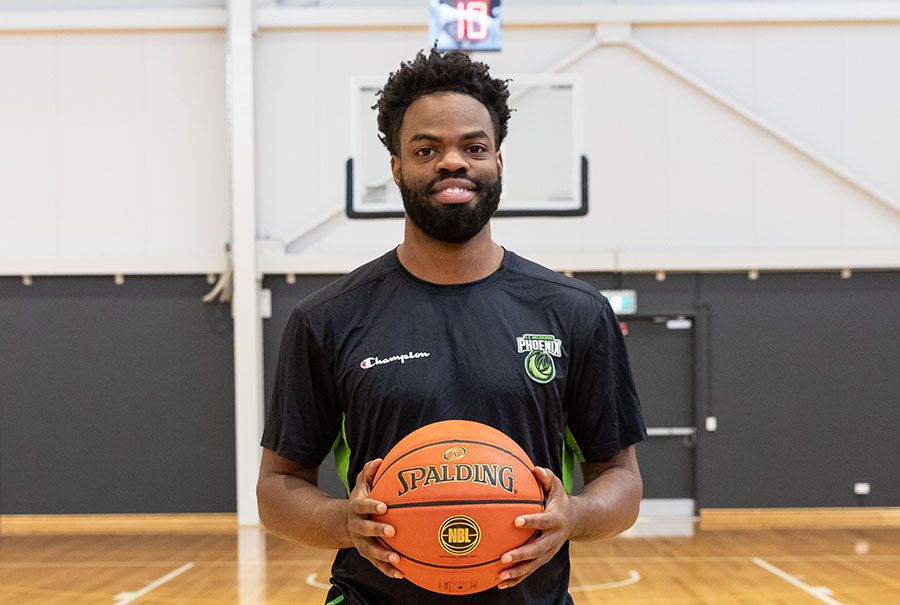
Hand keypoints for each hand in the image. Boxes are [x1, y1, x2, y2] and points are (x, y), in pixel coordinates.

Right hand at [347, 458, 404, 579]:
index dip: (372, 506)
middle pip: (365, 530)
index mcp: (356, 508)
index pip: (363, 506)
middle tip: (393, 531)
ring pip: (370, 551)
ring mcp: (361, 542)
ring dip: (383, 556)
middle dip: (378, 531)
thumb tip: (379, 460)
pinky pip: (377, 564)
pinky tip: (401, 574)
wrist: (346, 522)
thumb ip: (369, 472)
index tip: (384, 506)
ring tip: (397, 558)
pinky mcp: (367, 554)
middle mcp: (356, 526)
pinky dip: (388, 569)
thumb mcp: (362, 484)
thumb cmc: (362, 499)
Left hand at [496, 467, 574, 589]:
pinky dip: (516, 578)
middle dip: (521, 555)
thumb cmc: (559, 500)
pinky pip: (529, 571)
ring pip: (533, 565)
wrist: (577, 520)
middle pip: (537, 549)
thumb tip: (535, 469)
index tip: (516, 521)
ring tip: (500, 576)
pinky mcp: (544, 559)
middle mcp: (553, 538)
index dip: (531, 521)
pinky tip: (500, 583)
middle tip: (504, 558)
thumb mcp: (557, 487)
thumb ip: (546, 478)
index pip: (543, 521)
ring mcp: (549, 551)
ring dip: (517, 572)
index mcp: (556, 520)